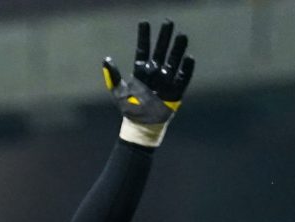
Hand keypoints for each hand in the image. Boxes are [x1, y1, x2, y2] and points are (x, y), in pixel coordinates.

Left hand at [102, 20, 193, 144]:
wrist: (141, 126)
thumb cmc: (130, 109)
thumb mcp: (118, 93)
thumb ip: (112, 77)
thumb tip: (106, 60)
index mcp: (141, 71)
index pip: (143, 50)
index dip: (144, 37)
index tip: (144, 23)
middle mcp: (155, 73)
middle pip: (161, 52)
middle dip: (164, 38)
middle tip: (168, 22)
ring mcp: (166, 81)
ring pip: (173, 62)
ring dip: (177, 50)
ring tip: (181, 36)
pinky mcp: (175, 92)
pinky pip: (182, 78)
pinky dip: (186, 70)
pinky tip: (189, 58)